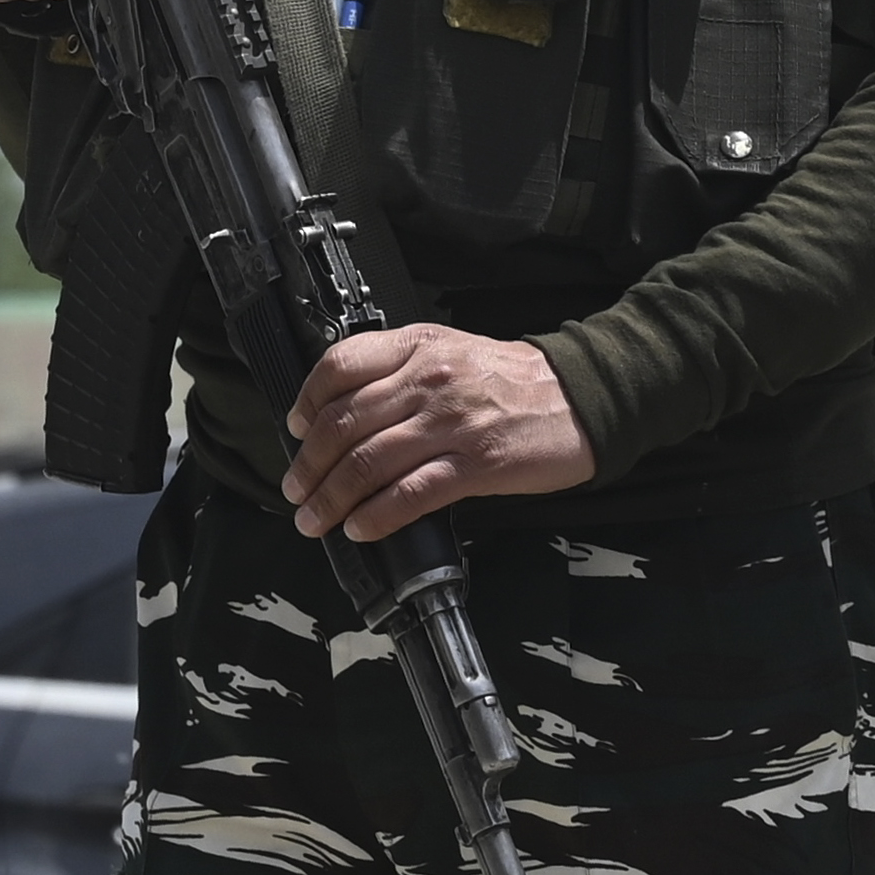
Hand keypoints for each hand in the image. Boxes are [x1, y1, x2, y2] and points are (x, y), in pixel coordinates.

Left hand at [283, 325, 593, 540]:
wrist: (581, 396)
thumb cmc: (512, 378)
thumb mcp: (448, 350)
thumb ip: (397, 370)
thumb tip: (343, 410)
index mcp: (417, 346)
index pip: (338, 368)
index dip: (305, 403)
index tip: (293, 430)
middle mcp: (428, 381)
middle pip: (344, 423)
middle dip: (309, 464)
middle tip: (295, 489)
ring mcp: (452, 423)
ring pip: (370, 462)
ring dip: (332, 497)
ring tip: (316, 518)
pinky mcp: (478, 465)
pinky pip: (412, 494)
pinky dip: (378, 515)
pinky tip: (361, 527)